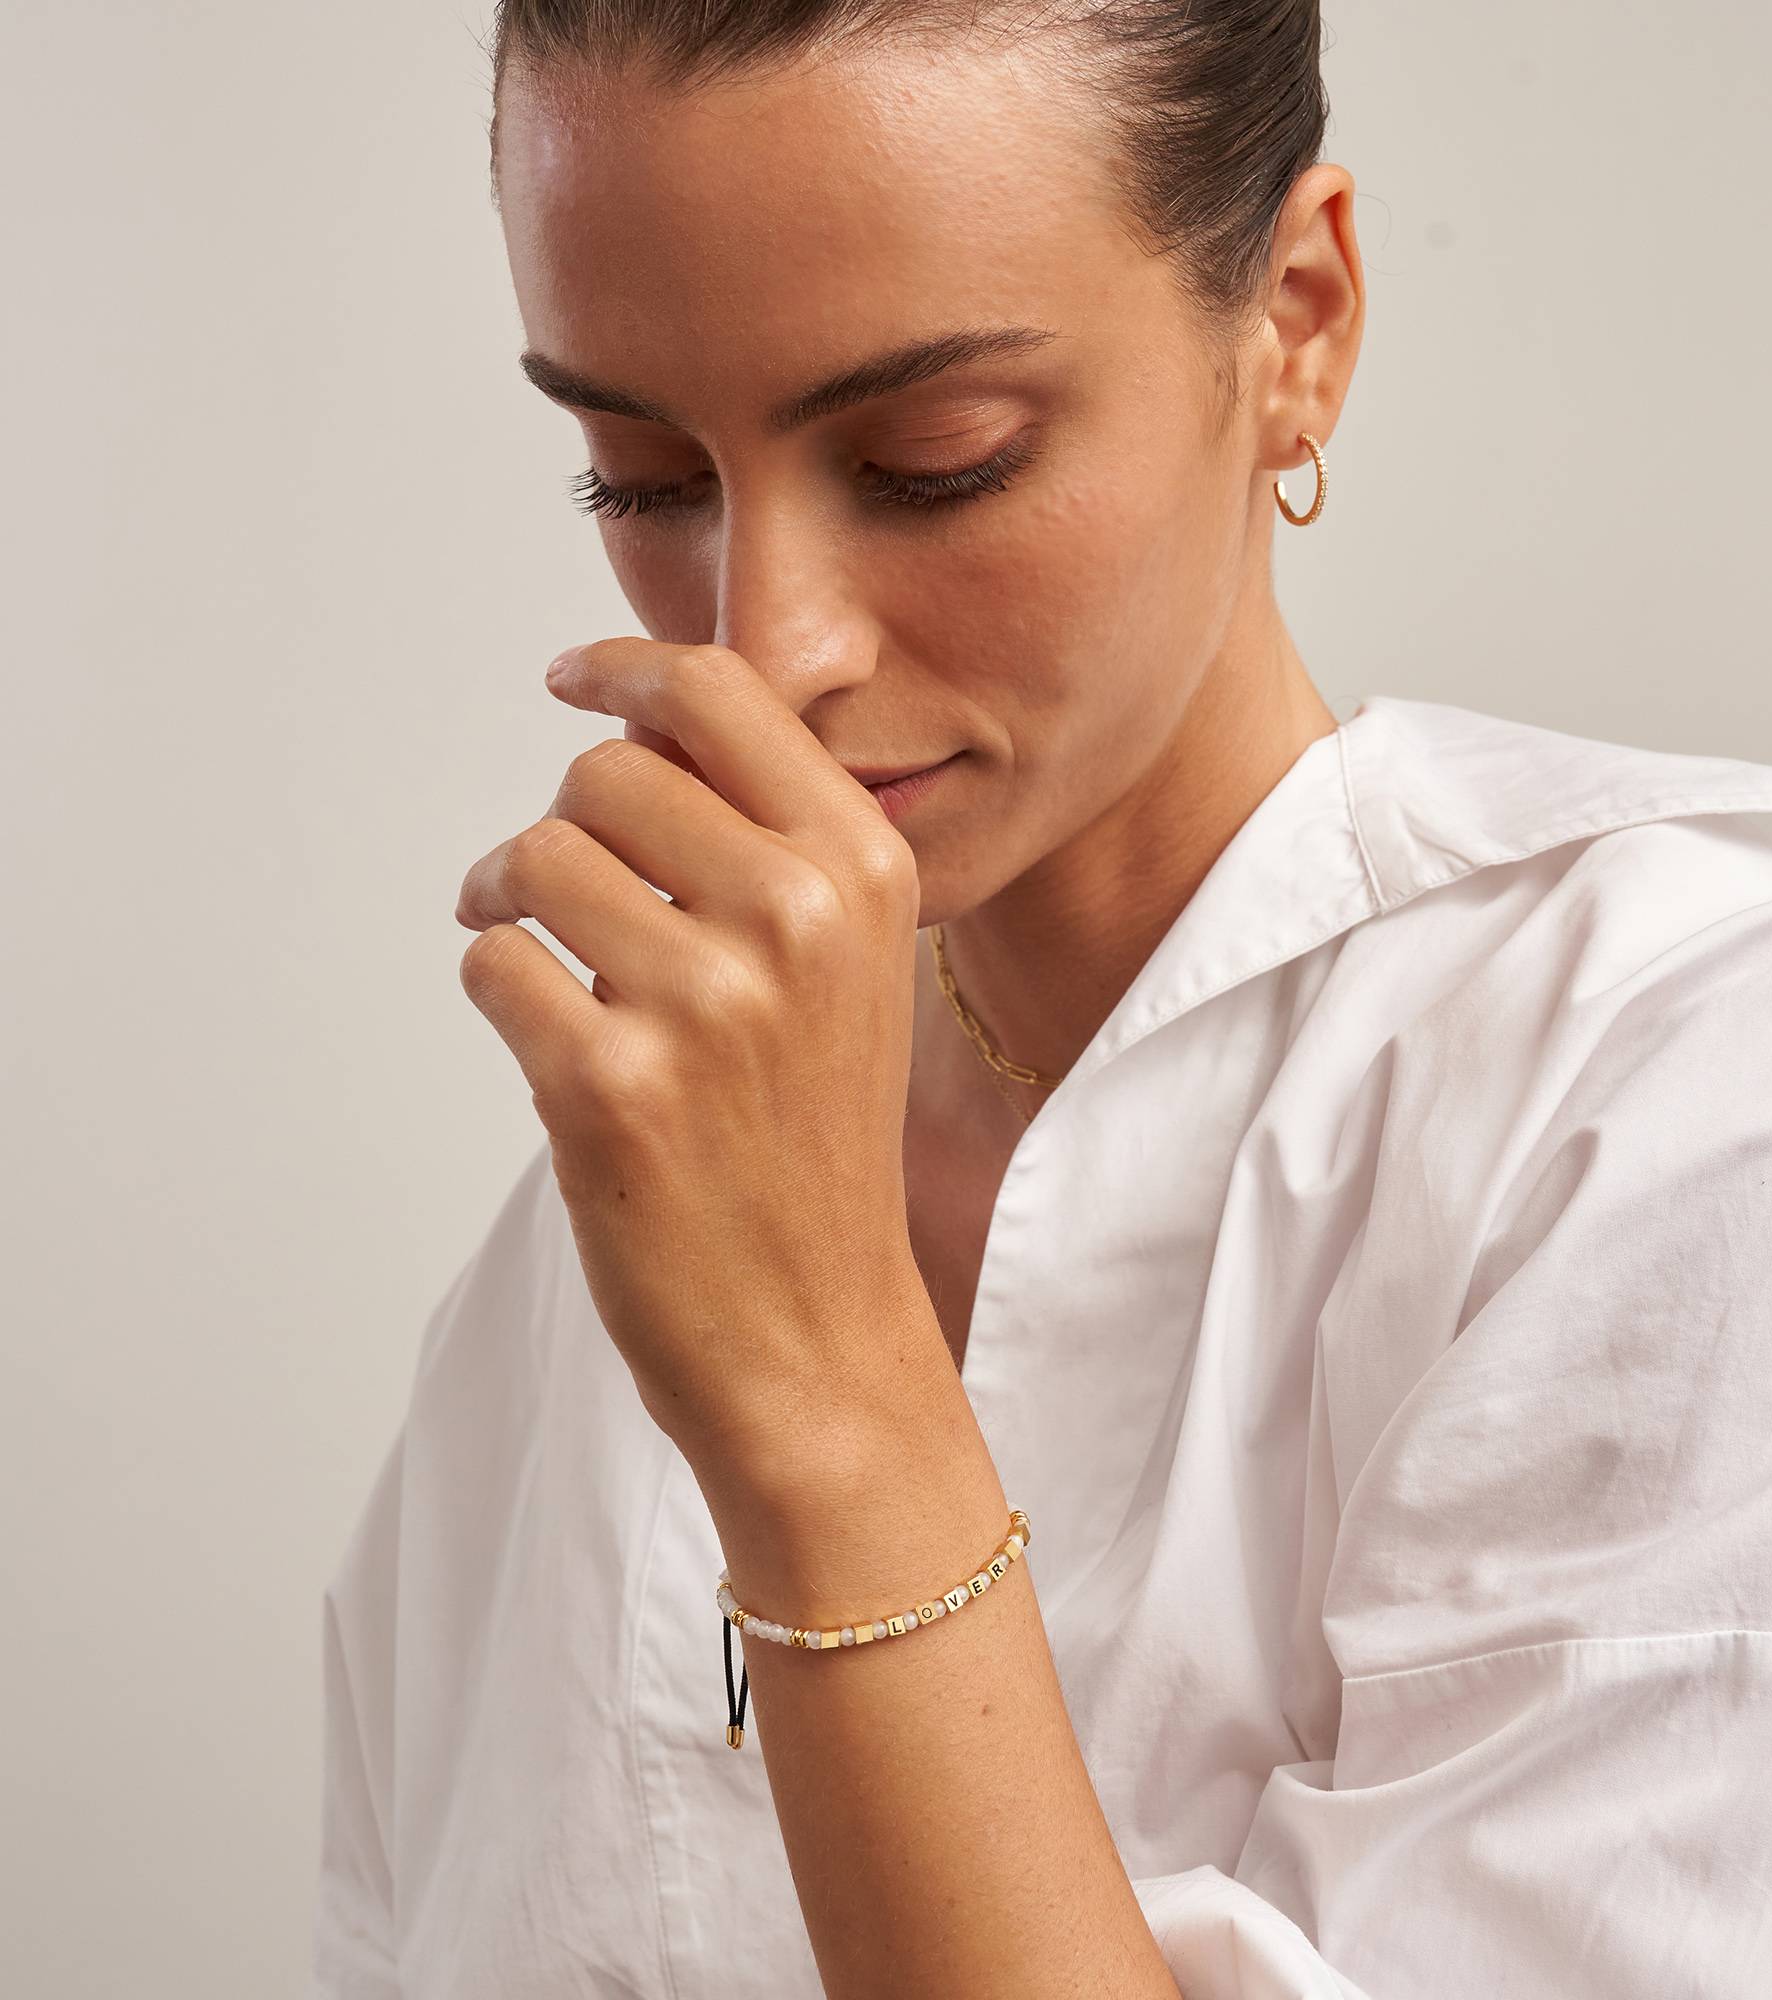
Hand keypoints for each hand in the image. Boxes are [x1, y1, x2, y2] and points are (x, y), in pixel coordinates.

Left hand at [453, 638, 934, 1480]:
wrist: (819, 1329)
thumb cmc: (816, 1142)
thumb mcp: (848, 970)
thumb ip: (768, 843)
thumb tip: (633, 729)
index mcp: (865, 870)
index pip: (721, 693)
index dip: (625, 669)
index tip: (575, 679)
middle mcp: (797, 917)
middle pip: (607, 772)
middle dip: (567, 823)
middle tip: (560, 886)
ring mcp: (705, 1002)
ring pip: (534, 859)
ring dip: (513, 901)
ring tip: (543, 960)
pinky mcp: (611, 1086)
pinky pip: (492, 962)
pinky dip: (500, 986)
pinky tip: (551, 1041)